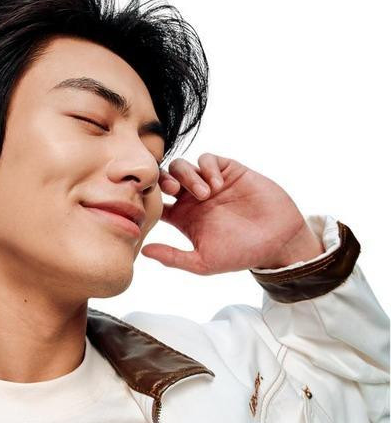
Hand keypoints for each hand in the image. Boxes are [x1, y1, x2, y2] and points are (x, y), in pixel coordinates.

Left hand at [140, 153, 324, 273]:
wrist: (279, 241)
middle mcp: (192, 198)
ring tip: (205, 194)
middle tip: (173, 190)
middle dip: (163, 180)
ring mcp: (210, 183)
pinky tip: (218, 185)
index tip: (153, 205)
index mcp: (182, 217)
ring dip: (188, 176)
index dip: (149, 199)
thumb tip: (144, 251)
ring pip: (182, 166)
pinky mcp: (229, 171)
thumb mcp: (203, 263)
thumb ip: (173, 257)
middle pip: (164, 178)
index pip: (155, 202)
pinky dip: (208, 167)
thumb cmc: (241, 255)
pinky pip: (208, 159)